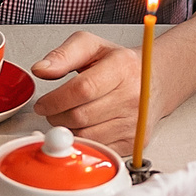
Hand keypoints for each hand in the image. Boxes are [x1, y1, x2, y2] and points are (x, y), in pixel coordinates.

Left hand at [30, 31, 146, 149]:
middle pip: (81, 116)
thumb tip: (41, 70)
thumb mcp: (92, 46)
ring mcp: (136, 121)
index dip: (55, 100)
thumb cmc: (121, 64)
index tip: (43, 104)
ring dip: (68, 130)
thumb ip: (63, 55)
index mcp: (122, 68)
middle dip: (57, 116)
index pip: (82, 90)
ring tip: (68, 117)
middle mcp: (133, 95)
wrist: (154, 80)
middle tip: (52, 110)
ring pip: (86, 136)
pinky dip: (84, 141)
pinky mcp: (135, 141)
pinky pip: (98, 148)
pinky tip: (84, 127)